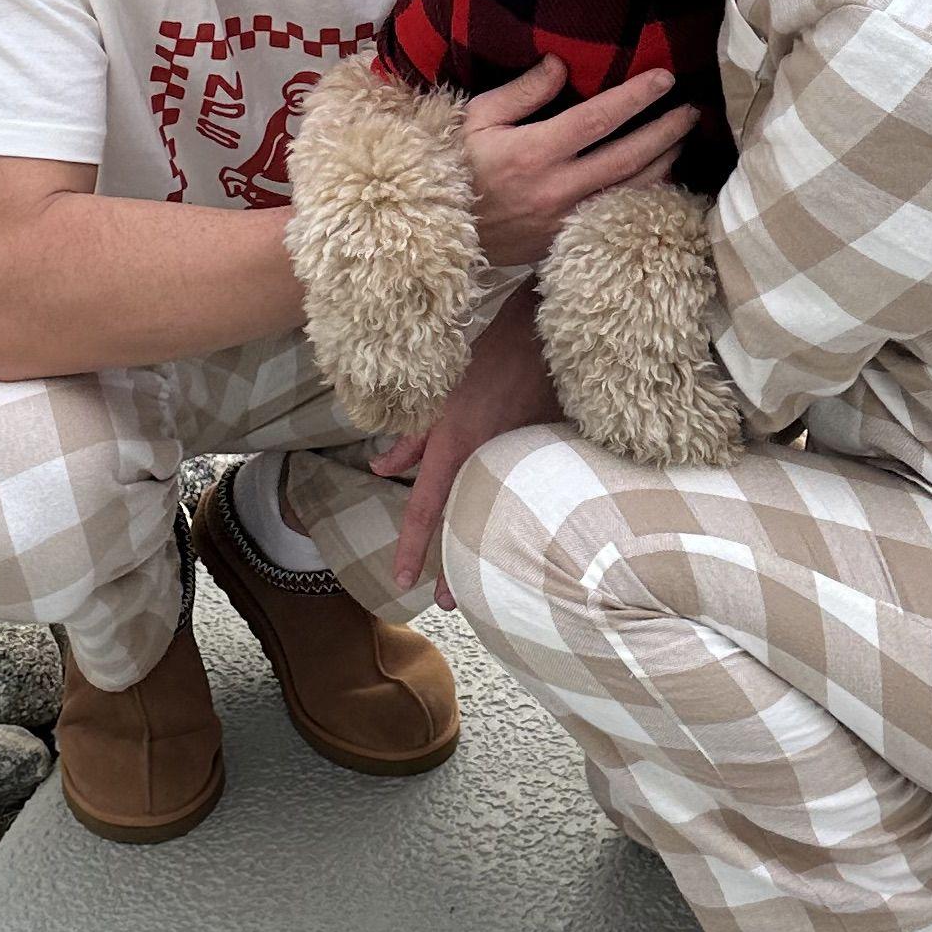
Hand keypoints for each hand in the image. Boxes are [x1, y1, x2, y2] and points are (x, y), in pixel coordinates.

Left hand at [370, 291, 560, 603]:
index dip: (413, 548)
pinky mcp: (552, 452)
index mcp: (455, 444)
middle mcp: (486, 458)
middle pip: (468, 523)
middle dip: (457, 567)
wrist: (545, 329)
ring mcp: (523, 458)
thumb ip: (411, 437)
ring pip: (500, 511)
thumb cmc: (487, 355)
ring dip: (491, 543)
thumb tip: (380, 469)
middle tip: (449, 603)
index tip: (402, 580)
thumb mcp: (439, 394)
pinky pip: (529, 490)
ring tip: (485, 577)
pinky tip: (526, 534)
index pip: (426, 507)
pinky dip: (522, 512)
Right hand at [460, 58, 702, 267]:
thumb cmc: (454, 166)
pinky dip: (643, 198)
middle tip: (691, 110)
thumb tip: (561, 64)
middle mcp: (557, 188)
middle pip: (628, 157)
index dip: (636, 98)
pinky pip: (616, 217)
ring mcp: (565, 221)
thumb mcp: (477, 118)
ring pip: (630, 192)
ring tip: (682, 140)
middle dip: (665, 132)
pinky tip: (658, 181)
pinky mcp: (565, 243)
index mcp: (534, 152)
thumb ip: (522, 91)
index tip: (665, 78)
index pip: (598, 119)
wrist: (436, 231)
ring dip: (663, 165)